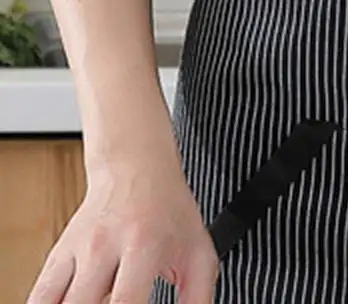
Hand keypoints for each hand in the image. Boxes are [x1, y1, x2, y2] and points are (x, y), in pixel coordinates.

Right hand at [28, 154, 216, 303]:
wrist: (136, 167)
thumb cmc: (170, 211)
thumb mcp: (198, 250)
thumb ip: (198, 297)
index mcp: (143, 244)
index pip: (125, 303)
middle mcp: (103, 246)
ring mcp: (75, 250)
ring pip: (51, 303)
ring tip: (99, 302)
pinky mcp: (55, 256)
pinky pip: (38, 298)